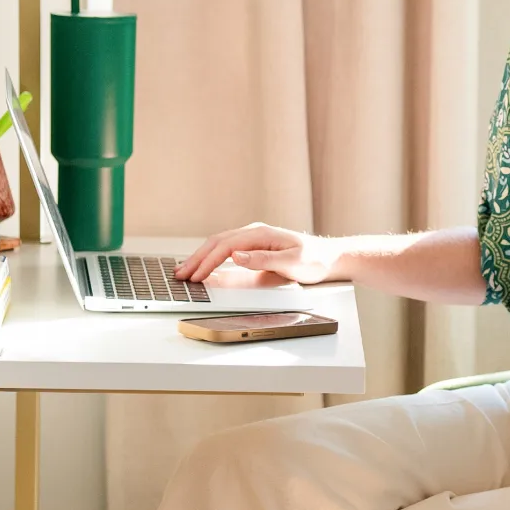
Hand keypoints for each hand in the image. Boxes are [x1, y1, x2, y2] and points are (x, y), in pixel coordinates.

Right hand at [171, 222, 343, 285]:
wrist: (328, 257)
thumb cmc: (314, 260)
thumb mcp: (291, 262)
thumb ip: (263, 259)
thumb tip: (236, 256)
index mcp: (260, 234)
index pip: (226, 247)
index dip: (208, 261)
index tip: (195, 275)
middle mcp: (254, 233)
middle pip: (217, 243)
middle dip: (196, 259)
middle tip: (180, 274)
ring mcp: (253, 239)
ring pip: (219, 245)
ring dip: (200, 257)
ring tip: (185, 270)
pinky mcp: (254, 247)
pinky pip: (226, 249)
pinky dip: (211, 257)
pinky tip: (203, 265)